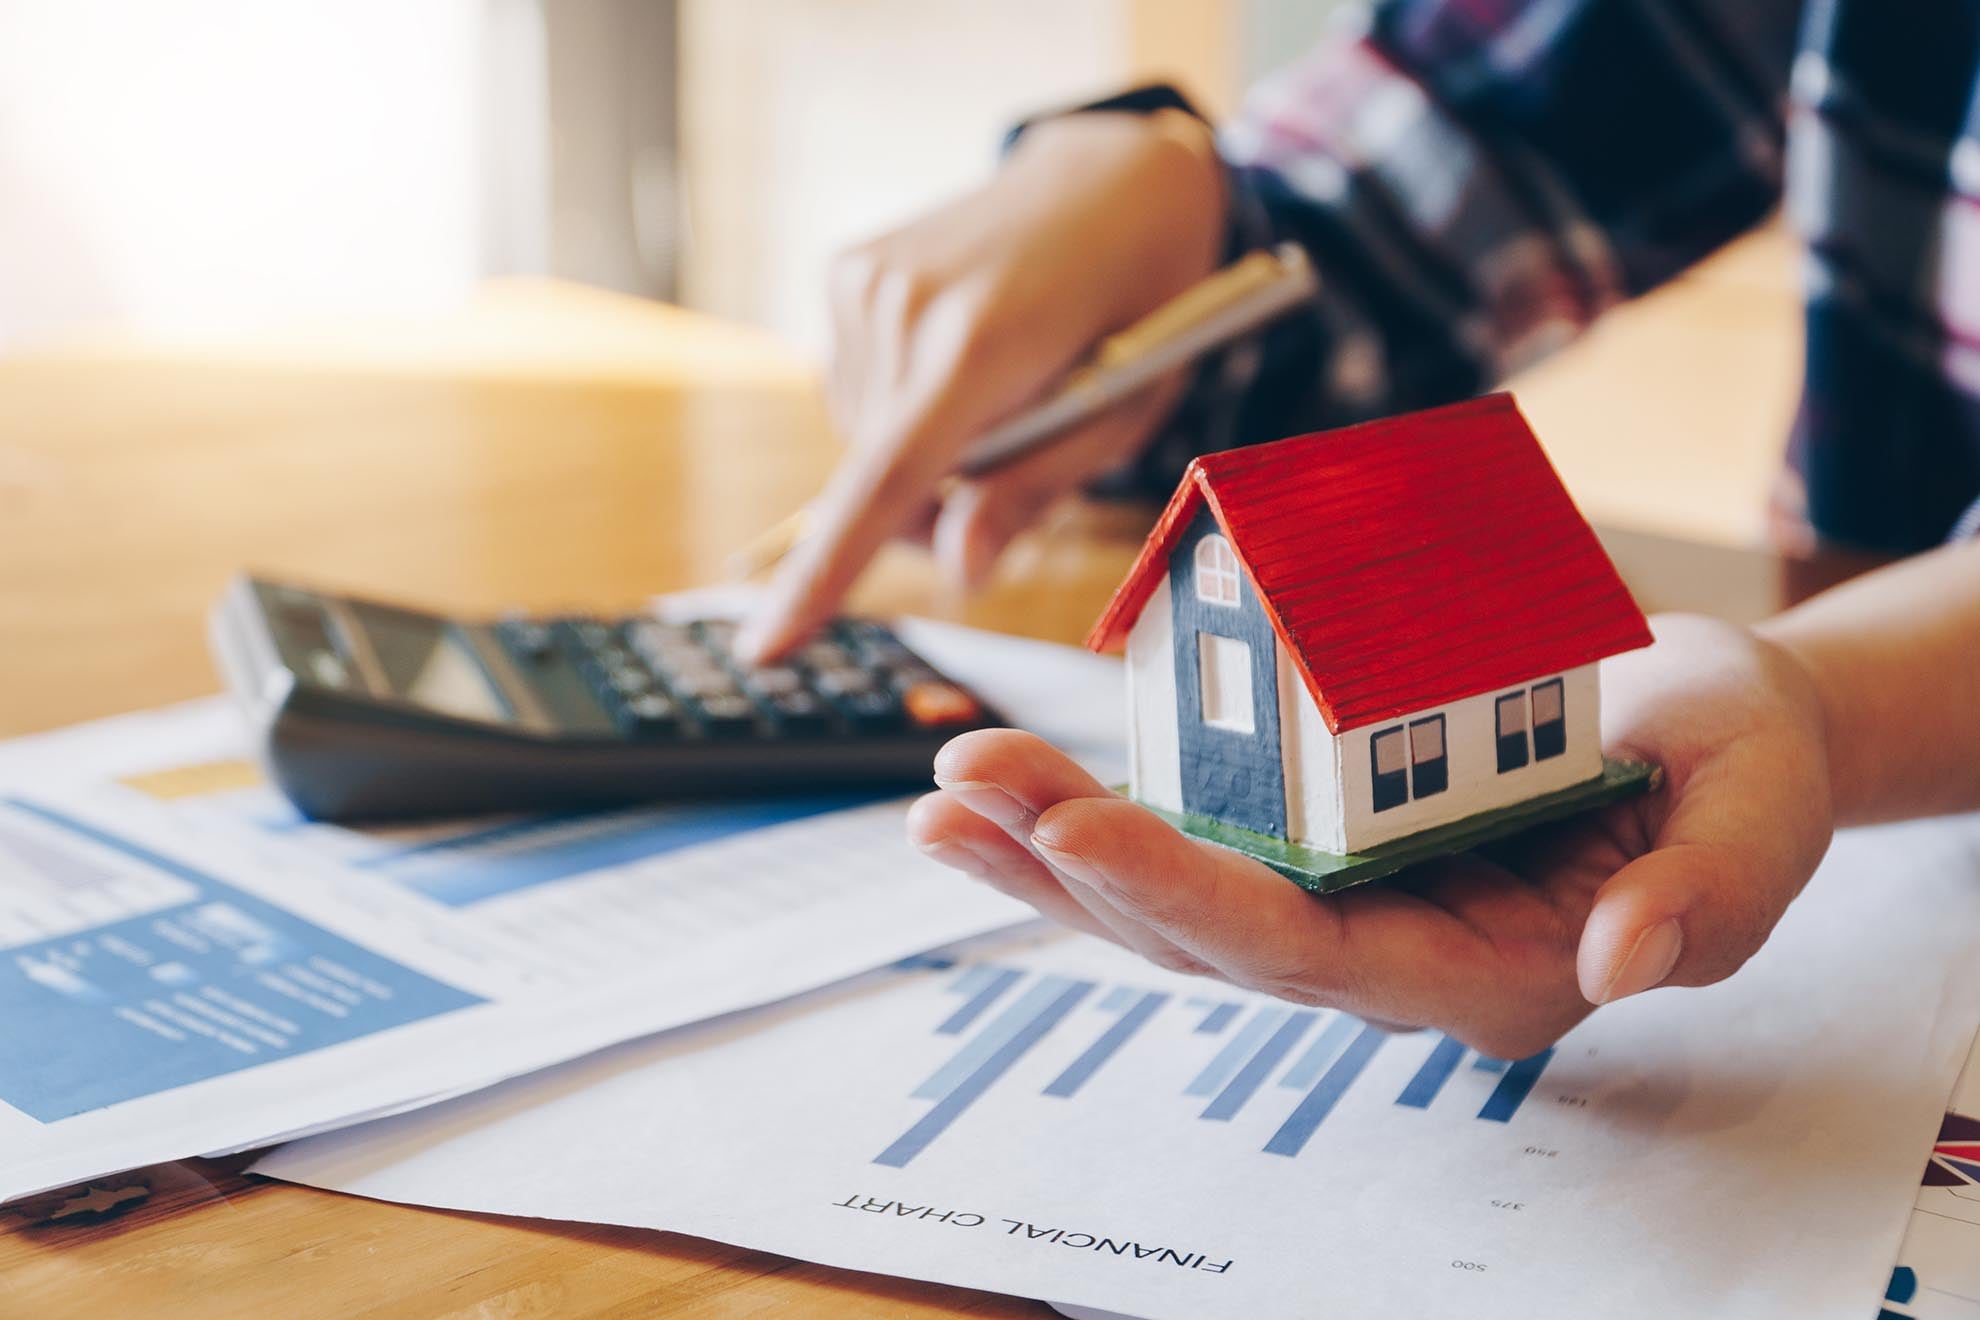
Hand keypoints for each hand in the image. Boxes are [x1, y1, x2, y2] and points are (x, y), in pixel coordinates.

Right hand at [734, 109, 1224, 662]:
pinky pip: (858, 390)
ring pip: (865, 440)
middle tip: (1021, 455)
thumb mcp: (1123, 413)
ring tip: (1000, 389)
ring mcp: (864, 281)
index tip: (766, 647)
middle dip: (938, 504)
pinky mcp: (845, 270)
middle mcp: (902, 305)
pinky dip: (902, 403)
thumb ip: (1032, 490)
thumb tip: (959, 570)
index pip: (886, 481)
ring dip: (921, 451)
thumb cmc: (1142, 304)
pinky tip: (959, 357)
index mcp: (979, 343)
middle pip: (879, 479)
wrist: (1116, 178)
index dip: (825, 574)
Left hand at [905, 615, 1835, 1057]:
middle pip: (1202, 933)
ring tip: (949, 783)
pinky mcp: (1312, 835)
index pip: (1312, 955)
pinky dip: (1090, 806)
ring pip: (1168, 896)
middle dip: (1074, 865)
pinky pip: (1186, 831)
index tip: (1081, 831)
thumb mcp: (1761, 819)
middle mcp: (1387, 952)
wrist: (1707, 733)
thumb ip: (1710, 897)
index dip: (1191, 898)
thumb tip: (1621, 959)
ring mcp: (1340, 895)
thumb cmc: (1736, 773)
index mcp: (1483, 973)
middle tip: (964, 787)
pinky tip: (1003, 779)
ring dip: (1048, 844)